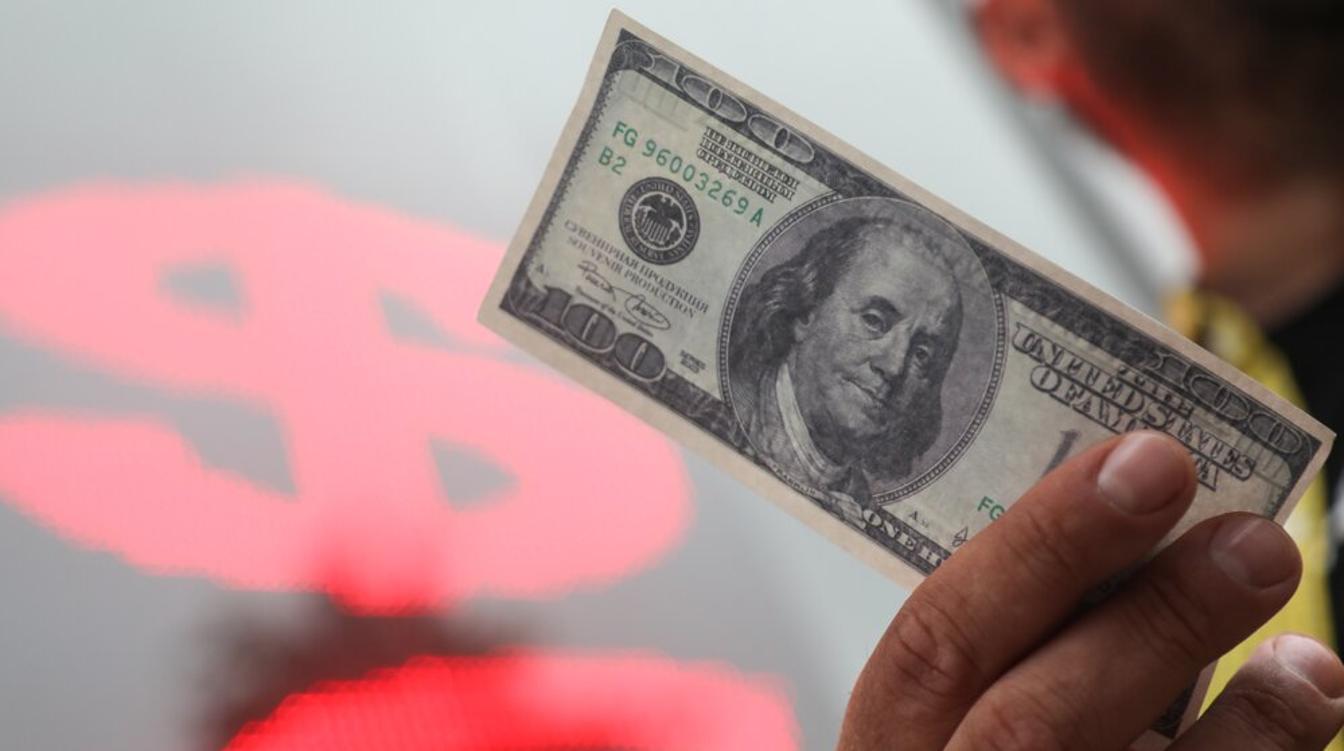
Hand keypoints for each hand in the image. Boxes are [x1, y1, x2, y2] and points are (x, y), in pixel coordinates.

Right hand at [839, 431, 1343, 749]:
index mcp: (889, 743)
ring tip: (1297, 622)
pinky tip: (1303, 694)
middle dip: (1148, 618)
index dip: (1038, 544)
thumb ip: (1006, 642)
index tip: (1141, 459)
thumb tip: (1129, 525)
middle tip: (1250, 537)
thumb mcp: (947, 707)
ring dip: (1240, 707)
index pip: (935, 641)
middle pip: (1031, 723)